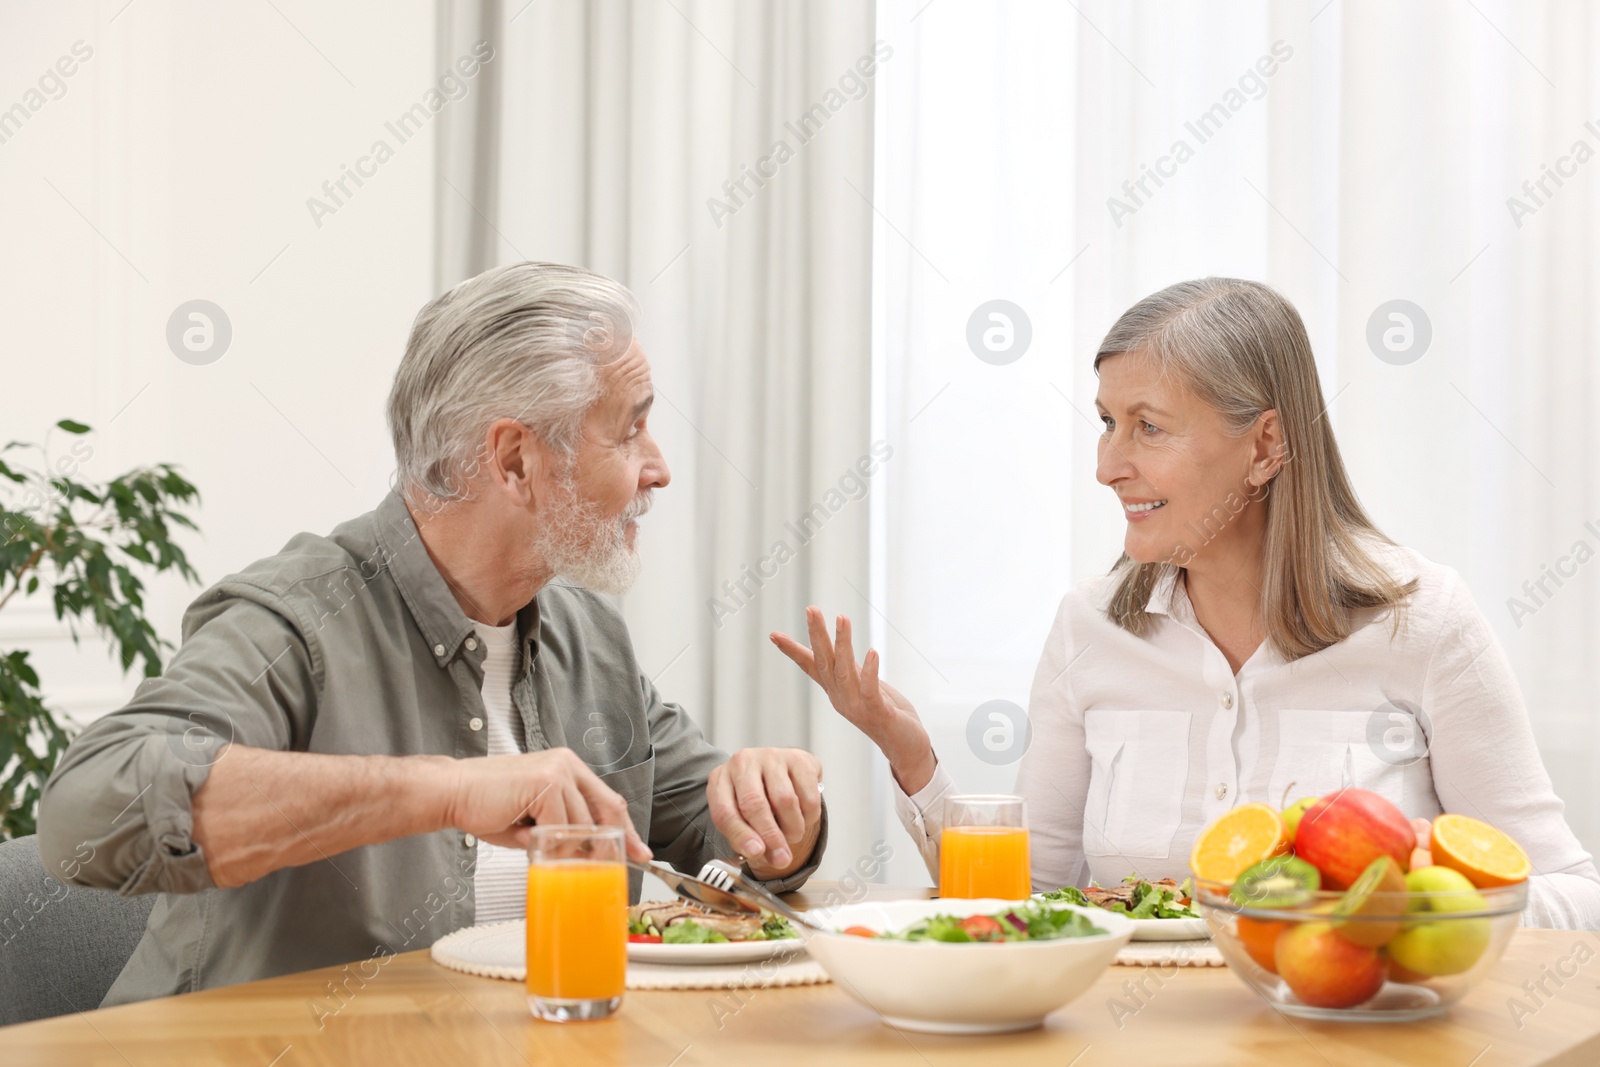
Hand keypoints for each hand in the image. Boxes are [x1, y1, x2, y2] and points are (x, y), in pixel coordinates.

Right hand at [442, 747, 651, 861]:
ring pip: (580, 825)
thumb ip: (563, 829)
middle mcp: (568, 765)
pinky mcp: (546, 783)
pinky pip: (560, 827)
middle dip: (607, 845)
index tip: (639, 853)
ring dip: (560, 846)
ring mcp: (559, 772)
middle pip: (605, 812)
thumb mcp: (536, 820)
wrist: (452, 793)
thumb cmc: (488, 807)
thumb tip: (588, 854)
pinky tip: (521, 834)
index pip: (609, 801)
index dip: (626, 830)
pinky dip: (544, 841)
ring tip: (528, 840)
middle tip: (602, 869)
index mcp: (568, 769)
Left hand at [707, 747, 822, 879]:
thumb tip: (760, 853)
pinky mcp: (798, 758)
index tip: (756, 853)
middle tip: (782, 858)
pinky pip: (808, 795)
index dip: (741, 835)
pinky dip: (809, 816)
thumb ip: (746, 839)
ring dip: (793, 828)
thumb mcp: (740, 819)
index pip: (725, 811)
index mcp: (720, 780)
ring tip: (792, 835)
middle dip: (771, 836)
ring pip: (785, 800)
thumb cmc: (754, 800)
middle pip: (755, 804)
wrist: (776, 773)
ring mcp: (771, 756)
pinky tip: (803, 817)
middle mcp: (742, 762)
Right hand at [770, 607, 936, 794]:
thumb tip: (838, 647)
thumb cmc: (887, 714)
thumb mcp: (864, 686)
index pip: (811, 666)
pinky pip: (870, 690)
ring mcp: (857, 706)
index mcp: (836, 690)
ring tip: (841, 617)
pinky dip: (870, 671)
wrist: (906, 749)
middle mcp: (841, 698)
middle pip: (824, 662)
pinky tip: (872, 652)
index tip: (773, 634)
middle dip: (817, 635)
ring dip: (842, 644)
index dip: (793, 650)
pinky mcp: (878, 713)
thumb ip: (851, 669)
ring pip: (844, 671)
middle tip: (811, 609)